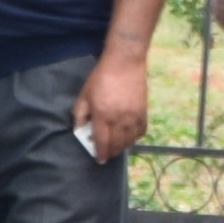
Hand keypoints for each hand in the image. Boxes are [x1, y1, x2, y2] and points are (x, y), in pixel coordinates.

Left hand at [81, 47, 151, 162]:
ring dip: (122, 147)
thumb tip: (79, 130)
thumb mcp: (84, 95)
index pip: (102, 142)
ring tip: (116, 147)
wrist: (124, 63)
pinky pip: (141, 132)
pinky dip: (135, 138)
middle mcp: (119, 119)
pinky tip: (129, 137)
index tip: (99, 159)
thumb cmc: (101, 77)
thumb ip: (79, 114)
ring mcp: (133, 117)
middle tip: (106, 154)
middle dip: (110, 152)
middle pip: (116, 144)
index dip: (100, 153)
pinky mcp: (143, 112)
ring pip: (129, 141)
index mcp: (102, 115)